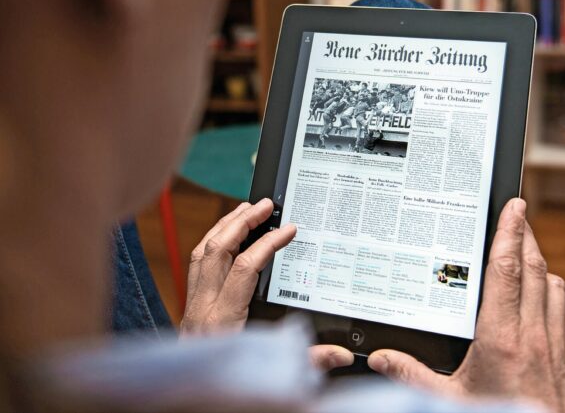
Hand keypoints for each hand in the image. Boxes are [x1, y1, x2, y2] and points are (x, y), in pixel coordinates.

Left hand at [180, 198, 353, 371]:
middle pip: (217, 250)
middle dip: (241, 222)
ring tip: (245, 210)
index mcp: (224, 319)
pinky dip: (211, 242)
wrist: (191, 401)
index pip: (244, 268)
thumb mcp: (272, 373)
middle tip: (264, 205)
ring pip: (202, 253)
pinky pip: (196, 263)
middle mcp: (203, 307)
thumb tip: (340, 354)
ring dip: (224, 226)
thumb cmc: (228, 384)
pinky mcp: (190, 306)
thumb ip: (307, 362)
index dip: (268, 244)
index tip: (289, 230)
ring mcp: (193, 305)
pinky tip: (225, 235)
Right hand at [367, 199, 564, 412]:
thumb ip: (413, 377)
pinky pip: (563, 314)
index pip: (508, 271)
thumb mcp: (449, 404)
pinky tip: (540, 300)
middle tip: (518, 215)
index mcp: (502, 339)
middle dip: (527, 237)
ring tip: (526, 252)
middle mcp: (535, 335)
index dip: (510, 233)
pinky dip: (551, 295)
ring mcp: (557, 346)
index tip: (515, 207)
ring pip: (554, 287)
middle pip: (535, 269)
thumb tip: (382, 358)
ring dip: (541, 265)